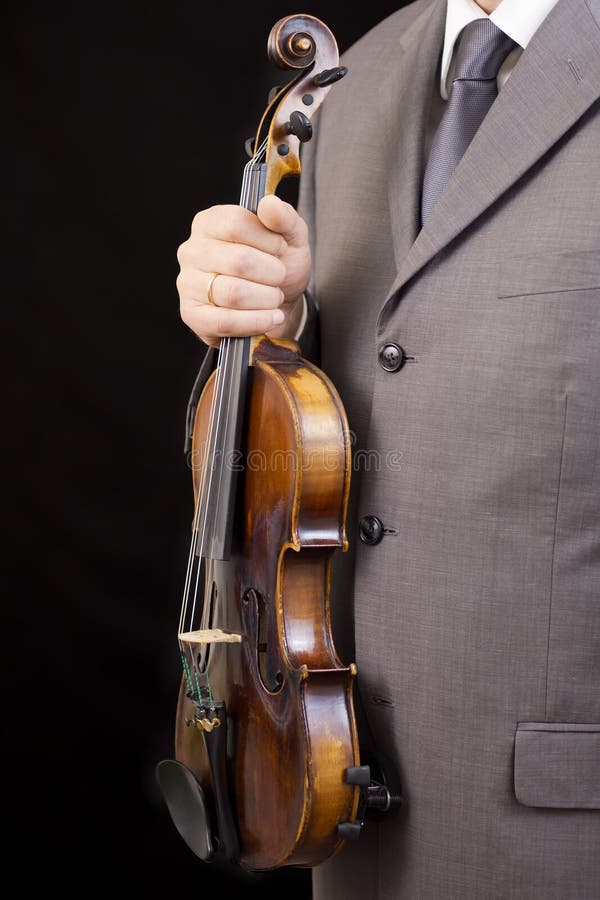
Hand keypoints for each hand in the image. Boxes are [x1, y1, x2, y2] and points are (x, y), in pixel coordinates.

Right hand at [177, 194, 309, 347]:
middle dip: (272, 273)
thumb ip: (283, 217)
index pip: (236, 223)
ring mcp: (187, 284)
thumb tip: (269, 204)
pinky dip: (256, 322)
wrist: (277, 302)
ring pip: (233, 293)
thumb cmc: (276, 264)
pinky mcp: (192, 315)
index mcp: (209, 223)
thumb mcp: (290, 236)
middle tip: (280, 277)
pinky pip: (225, 321)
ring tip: (275, 297)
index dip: (268, 240)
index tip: (281, 249)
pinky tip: (272, 317)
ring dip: (267, 298)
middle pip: (238, 261)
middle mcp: (192, 251)